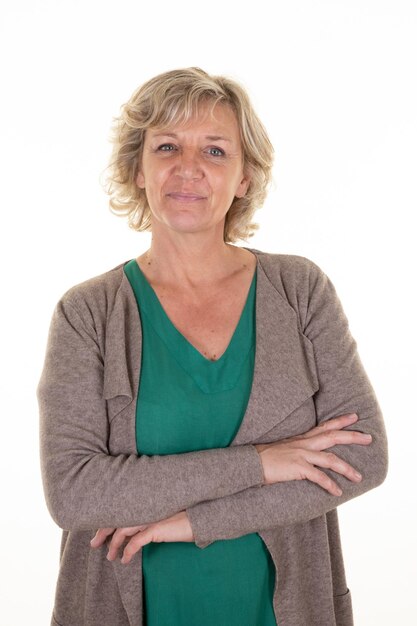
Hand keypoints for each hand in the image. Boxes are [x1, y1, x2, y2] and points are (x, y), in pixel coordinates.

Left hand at [90, 511, 193, 564]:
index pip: (119, 509)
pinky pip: (136, 542)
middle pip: (116, 517)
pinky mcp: (156, 527)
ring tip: (110, 556)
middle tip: (93, 543)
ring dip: (113, 544)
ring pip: (123, 530)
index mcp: (143, 503)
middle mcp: (144, 507)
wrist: (200, 516)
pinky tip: (125, 560)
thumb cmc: (182, 516)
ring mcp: (149, 516)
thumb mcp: (161, 516)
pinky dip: (128, 551)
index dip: (107, 521)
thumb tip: (133, 531)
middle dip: (102, 531)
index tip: (98, 532)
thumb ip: (147, 518)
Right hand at [255, 413, 371, 495]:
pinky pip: (319, 477)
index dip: (340, 421)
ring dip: (347, 468)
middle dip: (352, 436)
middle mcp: (303, 444)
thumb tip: (306, 457)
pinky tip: (337, 491)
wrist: (250, 463)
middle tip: (368, 438)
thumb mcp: (283, 448)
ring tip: (358, 477)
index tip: (354, 416)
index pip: (324, 426)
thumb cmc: (264, 458)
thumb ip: (296, 450)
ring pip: (331, 459)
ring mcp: (301, 454)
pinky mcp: (298, 468)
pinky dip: (330, 485)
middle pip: (333, 436)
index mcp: (301, 439)